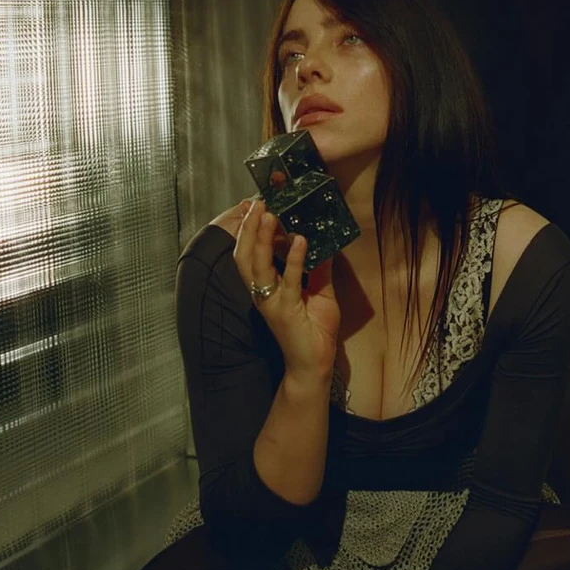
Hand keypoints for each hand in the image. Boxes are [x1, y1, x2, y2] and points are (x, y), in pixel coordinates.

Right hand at [231, 196, 339, 381]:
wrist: (314, 365)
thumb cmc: (313, 331)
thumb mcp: (319, 291)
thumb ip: (318, 268)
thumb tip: (324, 241)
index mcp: (266, 286)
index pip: (251, 251)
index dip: (250, 229)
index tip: (255, 205)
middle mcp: (262, 292)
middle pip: (245, 255)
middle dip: (248, 228)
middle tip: (258, 204)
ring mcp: (271, 302)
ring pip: (257, 265)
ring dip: (262, 239)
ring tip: (270, 215)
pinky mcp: (285, 311)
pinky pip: (288, 281)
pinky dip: (293, 260)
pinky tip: (298, 241)